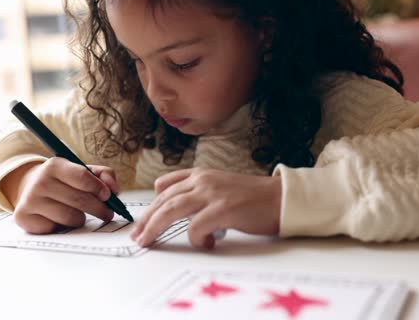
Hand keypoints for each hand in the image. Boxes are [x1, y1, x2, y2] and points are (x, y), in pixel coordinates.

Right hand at [2, 157, 119, 233]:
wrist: (30, 187)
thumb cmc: (63, 180)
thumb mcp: (82, 171)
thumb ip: (103, 175)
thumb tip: (114, 189)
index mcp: (55, 165)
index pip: (82, 177)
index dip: (99, 188)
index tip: (108, 196)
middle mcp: (40, 181)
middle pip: (80, 200)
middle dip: (99, 209)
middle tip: (108, 213)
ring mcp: (30, 200)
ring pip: (70, 218)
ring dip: (81, 218)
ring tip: (79, 214)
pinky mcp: (24, 217)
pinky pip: (56, 229)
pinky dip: (63, 227)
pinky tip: (60, 219)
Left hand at [130, 168, 281, 248]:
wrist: (280, 198)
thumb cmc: (253, 198)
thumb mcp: (220, 187)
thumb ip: (199, 193)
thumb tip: (178, 212)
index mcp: (201, 174)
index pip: (165, 185)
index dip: (151, 203)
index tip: (144, 219)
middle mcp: (203, 180)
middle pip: (164, 199)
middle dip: (146, 219)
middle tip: (138, 236)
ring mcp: (213, 193)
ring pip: (171, 210)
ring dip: (156, 227)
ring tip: (148, 240)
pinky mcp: (223, 209)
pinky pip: (196, 227)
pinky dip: (195, 239)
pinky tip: (206, 244)